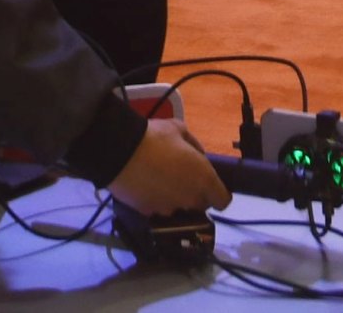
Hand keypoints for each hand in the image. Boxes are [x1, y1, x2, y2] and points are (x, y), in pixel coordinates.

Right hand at [109, 117, 225, 214]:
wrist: (119, 152)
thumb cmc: (155, 138)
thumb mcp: (179, 130)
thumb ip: (194, 145)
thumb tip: (197, 155)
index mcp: (203, 179)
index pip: (222, 201)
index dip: (218, 194)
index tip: (210, 186)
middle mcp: (189, 199)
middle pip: (200, 206)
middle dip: (196, 195)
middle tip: (183, 179)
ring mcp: (168, 209)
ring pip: (179, 209)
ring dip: (175, 200)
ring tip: (161, 183)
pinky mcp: (148, 213)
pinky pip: (159, 210)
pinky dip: (156, 202)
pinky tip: (147, 188)